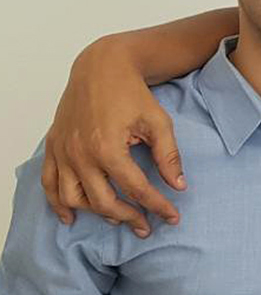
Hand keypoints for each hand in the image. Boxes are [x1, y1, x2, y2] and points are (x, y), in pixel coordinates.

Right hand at [41, 37, 184, 236]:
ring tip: (118, 219)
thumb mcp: (159, 122)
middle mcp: (80, 154)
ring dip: (95, 214)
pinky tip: (70, 216)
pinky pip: (49, 183)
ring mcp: (63, 152)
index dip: (157, 206)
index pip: (136, 189)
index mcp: (107, 148)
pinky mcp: (54, 147)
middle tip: (147, 227)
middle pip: (103, 201)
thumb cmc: (131, 93)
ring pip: (72, 198)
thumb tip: (179, 185)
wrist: (100, 67)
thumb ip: (169, 156)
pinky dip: (57, 203)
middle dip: (129, 217)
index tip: (172, 217)